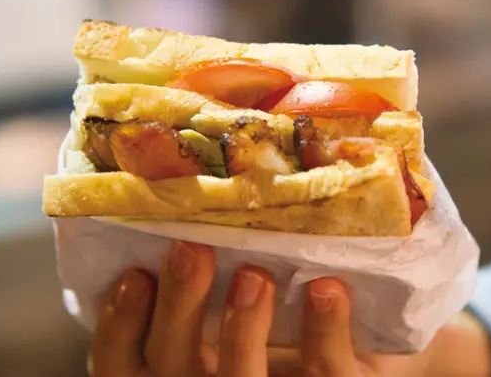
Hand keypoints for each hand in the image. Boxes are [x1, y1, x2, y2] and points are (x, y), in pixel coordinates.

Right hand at [89, 241, 490, 376]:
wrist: (372, 326)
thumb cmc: (286, 279)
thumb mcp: (237, 267)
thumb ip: (213, 235)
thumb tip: (199, 138)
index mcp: (177, 356)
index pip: (123, 359)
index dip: (118, 324)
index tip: (132, 273)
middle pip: (173, 366)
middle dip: (179, 308)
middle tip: (192, 249)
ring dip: (242, 331)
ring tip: (255, 274)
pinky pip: (324, 375)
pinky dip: (323, 334)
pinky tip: (327, 290)